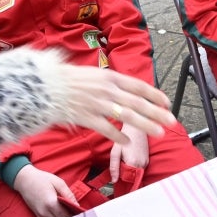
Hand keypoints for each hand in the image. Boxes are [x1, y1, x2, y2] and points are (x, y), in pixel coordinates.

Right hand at [12, 166, 76, 216]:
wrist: (24, 179)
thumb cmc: (41, 179)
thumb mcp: (58, 182)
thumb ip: (68, 194)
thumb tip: (77, 205)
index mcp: (50, 203)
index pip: (66, 215)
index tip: (82, 215)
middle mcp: (44, 211)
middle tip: (79, 215)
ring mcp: (40, 214)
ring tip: (71, 213)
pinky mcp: (38, 215)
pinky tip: (61, 211)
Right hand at [57, 65, 176, 143]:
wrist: (44, 85)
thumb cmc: (67, 79)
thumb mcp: (93, 73)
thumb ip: (109, 81)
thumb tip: (124, 88)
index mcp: (110, 77)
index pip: (139, 86)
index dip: (155, 94)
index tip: (167, 102)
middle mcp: (107, 90)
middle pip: (138, 103)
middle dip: (158, 113)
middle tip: (172, 121)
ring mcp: (97, 104)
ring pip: (127, 117)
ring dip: (145, 126)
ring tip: (159, 133)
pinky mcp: (86, 117)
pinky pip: (106, 129)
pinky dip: (118, 137)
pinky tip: (127, 143)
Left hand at [109, 123, 150, 182]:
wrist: (136, 128)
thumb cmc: (125, 137)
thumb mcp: (115, 152)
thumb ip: (114, 167)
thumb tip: (114, 180)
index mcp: (132, 163)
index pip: (126, 179)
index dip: (120, 177)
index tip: (116, 173)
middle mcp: (141, 164)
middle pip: (131, 177)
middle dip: (125, 174)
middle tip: (120, 163)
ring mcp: (146, 163)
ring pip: (136, 174)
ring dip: (129, 170)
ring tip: (126, 158)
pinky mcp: (147, 160)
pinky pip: (139, 169)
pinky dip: (134, 166)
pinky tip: (131, 157)